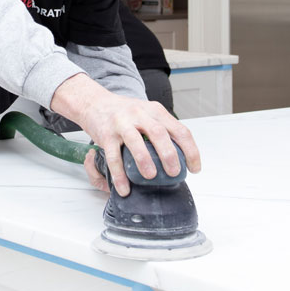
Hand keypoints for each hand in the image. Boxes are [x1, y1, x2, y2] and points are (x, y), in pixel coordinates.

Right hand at [51, 73, 199, 196]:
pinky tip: (124, 187)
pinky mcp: (106, 135)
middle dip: (170, 155)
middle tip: (175, 173)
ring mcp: (122, 123)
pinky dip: (119, 174)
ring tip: (151, 176)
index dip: (190, 151)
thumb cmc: (124, 112)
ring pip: (136, 142)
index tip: (194, 168)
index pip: (180, 130)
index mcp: (155, 111)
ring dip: (145, 160)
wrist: (95, 103)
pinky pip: (114, 156)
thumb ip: (162, 129)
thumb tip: (180, 157)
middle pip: (159, 133)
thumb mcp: (147, 113)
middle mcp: (140, 114)